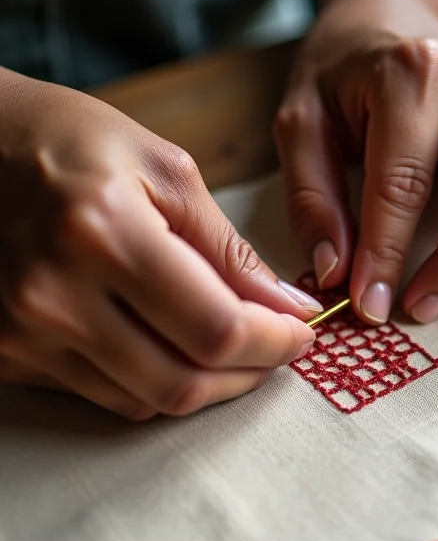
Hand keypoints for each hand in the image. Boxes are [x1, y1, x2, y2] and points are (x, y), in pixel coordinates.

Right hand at [0, 71, 318, 419]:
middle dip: (250, 375)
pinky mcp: (4, 354)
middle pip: (182, 381)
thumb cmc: (67, 139)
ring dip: (208, 386)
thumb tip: (287, 306)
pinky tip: (179, 351)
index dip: (274, 342)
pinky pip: (102, 395)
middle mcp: (53, 295)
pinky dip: (156, 383)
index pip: (215, 327)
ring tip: (237, 353)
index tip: (303, 333)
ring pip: (145, 401)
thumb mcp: (163, 169)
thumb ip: (229, 247)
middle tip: (278, 350)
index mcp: (103, 232)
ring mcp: (20, 334)